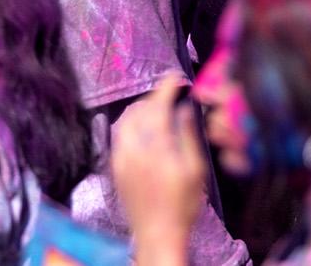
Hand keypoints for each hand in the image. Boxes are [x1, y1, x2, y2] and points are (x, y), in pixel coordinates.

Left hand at [113, 82, 203, 264]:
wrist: (157, 234)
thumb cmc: (182, 205)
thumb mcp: (195, 170)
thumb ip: (188, 135)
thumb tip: (185, 108)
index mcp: (156, 147)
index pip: (158, 105)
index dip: (167, 86)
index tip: (177, 78)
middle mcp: (134, 148)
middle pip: (140, 109)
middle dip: (155, 96)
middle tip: (171, 93)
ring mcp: (121, 157)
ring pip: (125, 119)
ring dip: (141, 108)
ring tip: (158, 107)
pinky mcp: (115, 167)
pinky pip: (119, 134)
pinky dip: (130, 123)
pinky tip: (143, 127)